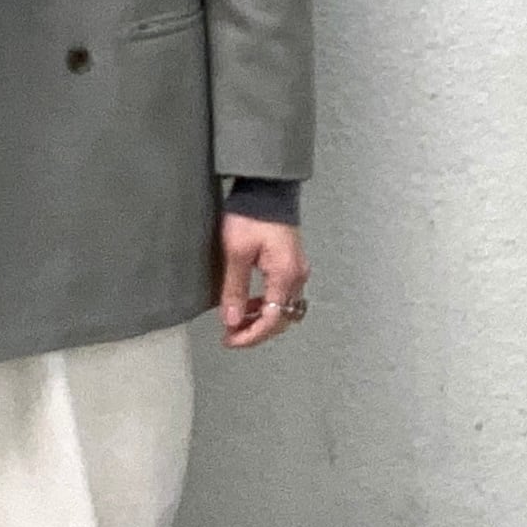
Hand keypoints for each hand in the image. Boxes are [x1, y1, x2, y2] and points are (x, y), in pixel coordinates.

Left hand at [217, 214, 309, 349]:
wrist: (267, 187)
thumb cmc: (251, 215)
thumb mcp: (237, 252)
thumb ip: (235, 289)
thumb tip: (231, 320)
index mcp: (285, 275)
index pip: (272, 319)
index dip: (251, 335)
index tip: (230, 340)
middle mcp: (297, 276)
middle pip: (281, 317)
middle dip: (256, 331)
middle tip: (231, 335)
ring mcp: (297, 269)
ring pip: (282, 307)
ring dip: (261, 318)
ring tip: (236, 321)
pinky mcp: (292, 262)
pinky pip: (282, 294)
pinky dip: (266, 304)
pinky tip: (249, 302)